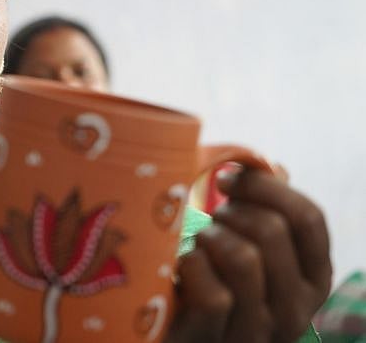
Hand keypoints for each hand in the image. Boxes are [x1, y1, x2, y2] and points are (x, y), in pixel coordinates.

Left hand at [166, 169, 331, 342]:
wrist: (179, 333)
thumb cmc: (211, 280)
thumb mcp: (247, 247)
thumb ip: (264, 210)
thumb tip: (272, 166)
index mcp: (312, 279)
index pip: (308, 217)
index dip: (265, 187)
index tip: (225, 179)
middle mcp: (296, 310)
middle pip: (272, 230)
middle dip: (229, 213)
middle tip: (208, 224)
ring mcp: (259, 331)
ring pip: (243, 259)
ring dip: (209, 239)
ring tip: (197, 246)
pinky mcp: (218, 341)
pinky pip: (214, 295)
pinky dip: (191, 268)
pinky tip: (183, 268)